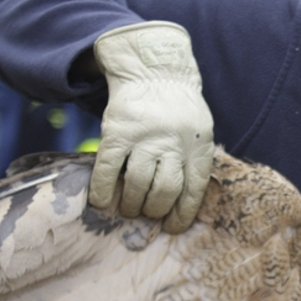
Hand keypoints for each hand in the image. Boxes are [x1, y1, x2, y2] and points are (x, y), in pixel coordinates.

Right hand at [88, 22, 213, 232]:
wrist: (153, 72)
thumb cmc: (179, 110)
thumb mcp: (200, 131)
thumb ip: (193, 161)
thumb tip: (181, 206)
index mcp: (198, 146)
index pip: (193, 191)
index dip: (182, 215)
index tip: (171, 228)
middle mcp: (173, 143)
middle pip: (164, 191)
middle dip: (154, 210)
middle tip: (146, 213)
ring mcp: (145, 138)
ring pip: (138, 184)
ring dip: (131, 204)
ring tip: (128, 209)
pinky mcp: (117, 133)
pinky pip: (108, 169)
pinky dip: (103, 190)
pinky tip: (101, 202)